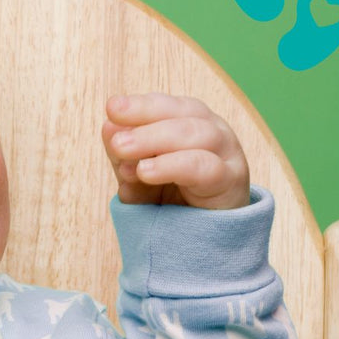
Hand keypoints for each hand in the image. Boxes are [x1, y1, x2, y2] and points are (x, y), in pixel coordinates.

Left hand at [102, 93, 249, 208]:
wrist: (205, 234)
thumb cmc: (172, 196)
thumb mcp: (139, 175)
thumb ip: (124, 155)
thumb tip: (108, 128)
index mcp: (189, 120)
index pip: (166, 105)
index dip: (140, 105)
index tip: (112, 107)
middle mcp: (213, 130)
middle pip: (184, 114)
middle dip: (146, 119)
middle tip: (116, 138)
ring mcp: (227, 155)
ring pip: (199, 135)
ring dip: (156, 141)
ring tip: (123, 151)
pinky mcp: (231, 183)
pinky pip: (207, 168)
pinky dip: (173, 166)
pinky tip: (146, 172)